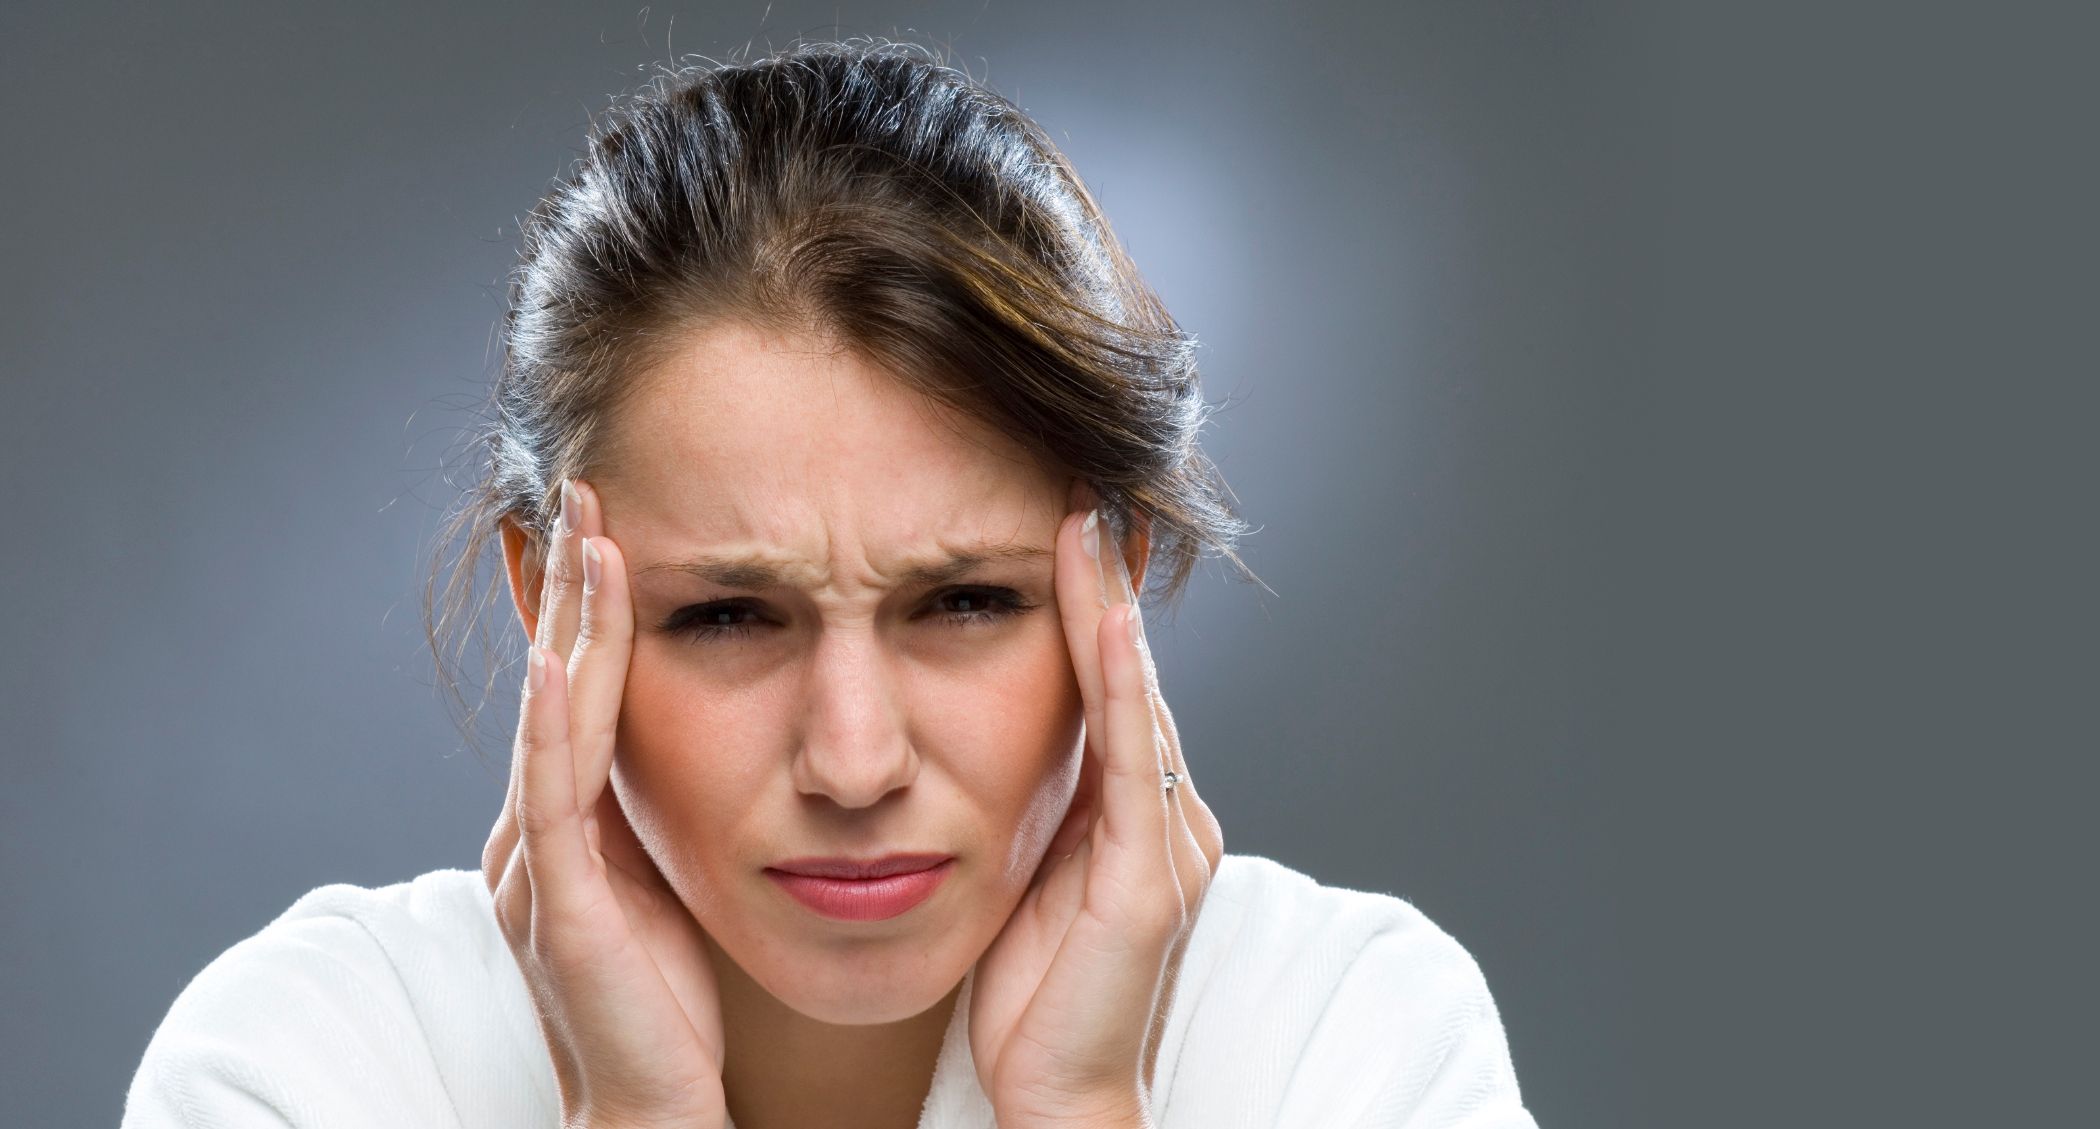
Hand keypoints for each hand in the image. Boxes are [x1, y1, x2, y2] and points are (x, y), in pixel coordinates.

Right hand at [482, 477, 727, 1128]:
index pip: (575, 691)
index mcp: (566, 828)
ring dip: (569, 629)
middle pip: (552, 686)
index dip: (587, 605)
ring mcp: (538, 873)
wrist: (656, 1113)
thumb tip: (703, 735)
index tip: (610, 518)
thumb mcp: (667, 884)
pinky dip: (556, 725)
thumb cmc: (671, 1009)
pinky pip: (552, 803)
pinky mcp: (560, 913)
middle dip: (570, 588)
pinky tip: (564, 661)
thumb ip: (662, 814)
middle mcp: (536, 838)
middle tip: (586, 488)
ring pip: (550, 725)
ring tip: (588, 539)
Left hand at [969, 484, 1226, 1128]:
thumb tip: (983, 728)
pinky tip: (1100, 618)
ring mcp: (1167, 845)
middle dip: (1106, 577)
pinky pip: (1132, 763)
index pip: (1108, 680)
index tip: (1063, 509)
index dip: (1090, 597)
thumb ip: (1031, 803)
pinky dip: (1116, 683)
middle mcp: (1166, 814)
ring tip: (1087, 516)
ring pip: (1135, 699)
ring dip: (1109, 605)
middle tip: (1084, 478)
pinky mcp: (1150, 882)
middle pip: (1130, 672)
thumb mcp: (1025, 874)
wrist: (1053, 1096)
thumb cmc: (1032, 995)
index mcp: (1134, 812)